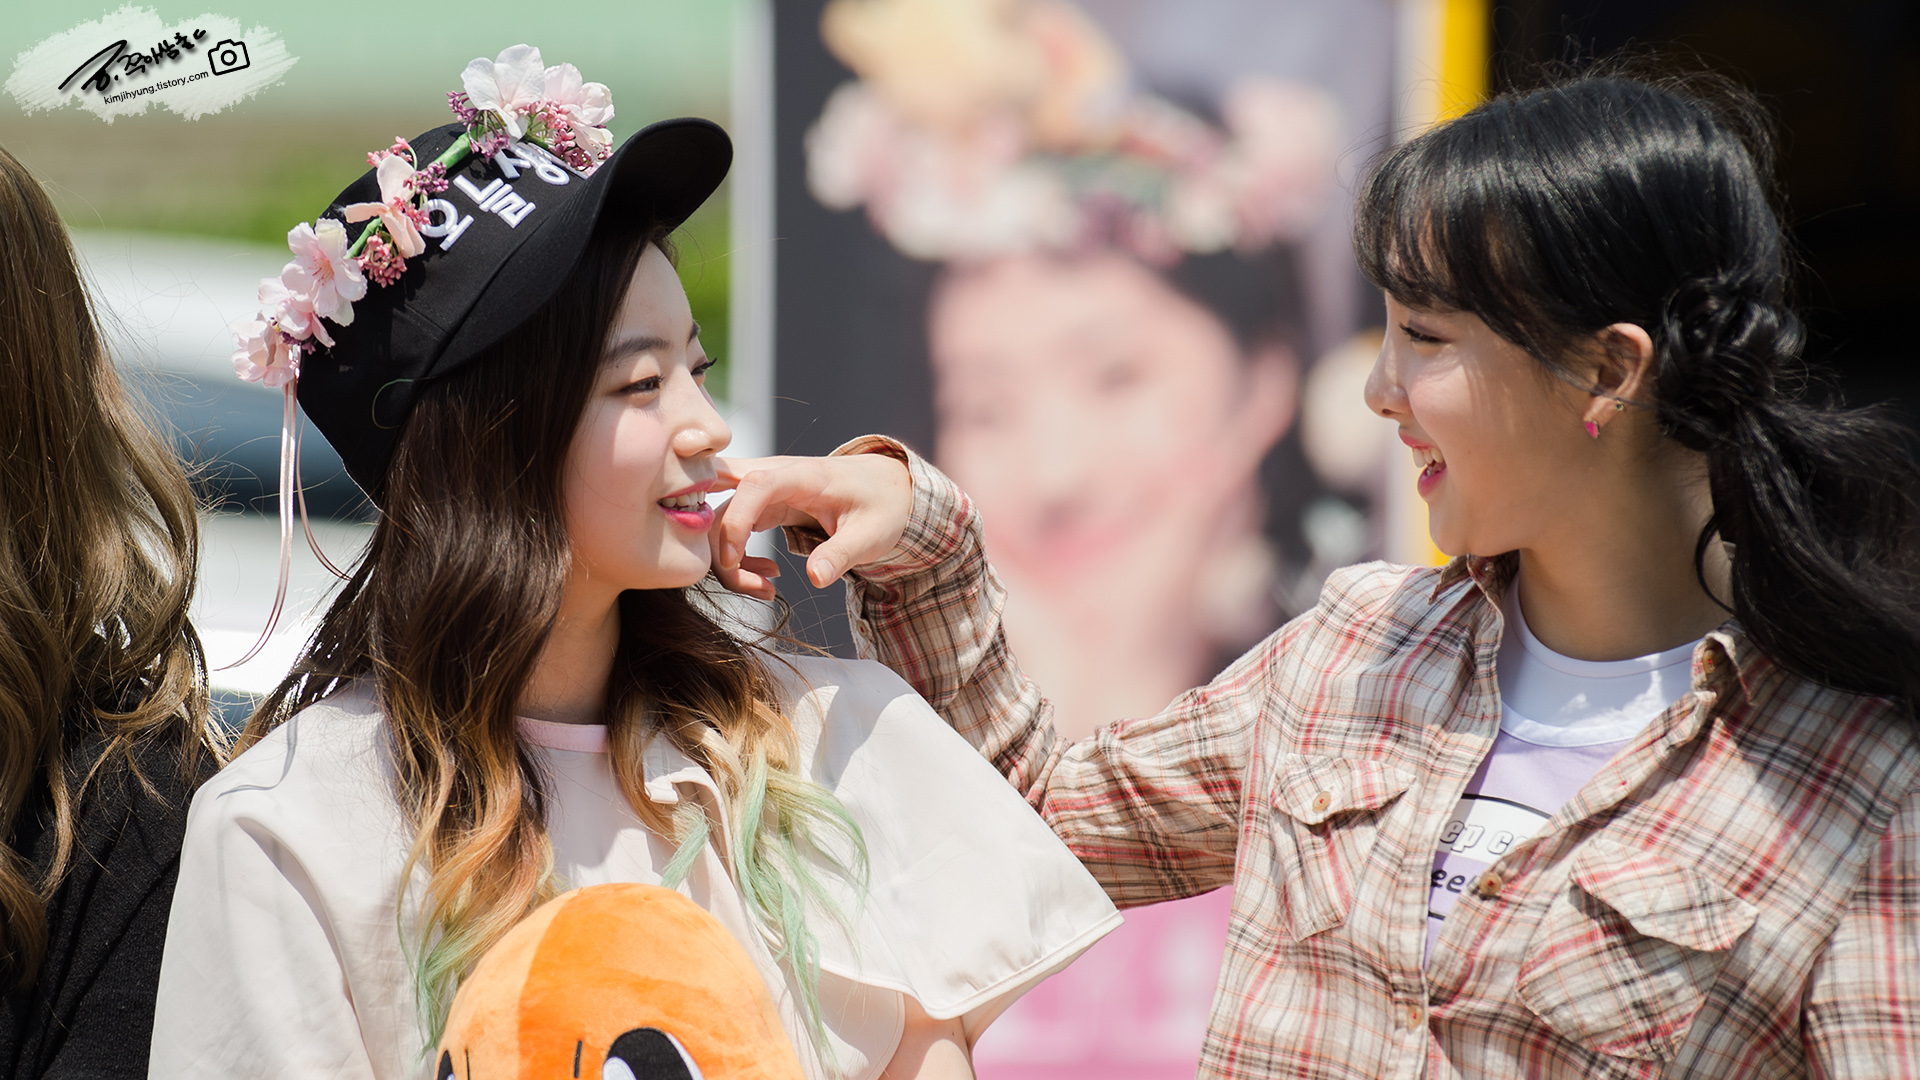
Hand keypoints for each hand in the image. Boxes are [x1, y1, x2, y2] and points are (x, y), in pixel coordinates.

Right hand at [710, 453, 912, 600]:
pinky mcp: (762, 504)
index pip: (754, 486)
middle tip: (751, 584)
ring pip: (720, 517)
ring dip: (728, 558)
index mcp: (803, 476)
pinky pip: (731, 526)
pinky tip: (766, 574)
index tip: (732, 561)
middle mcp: (776, 475)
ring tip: (766, 588)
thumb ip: (841, 555)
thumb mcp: (870, 535)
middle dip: (716, 544)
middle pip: (720, 497)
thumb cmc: (881, 506)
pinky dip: (737, 556)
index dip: (735, 521)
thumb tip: (816, 578)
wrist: (887, 489)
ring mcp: (765, 489)